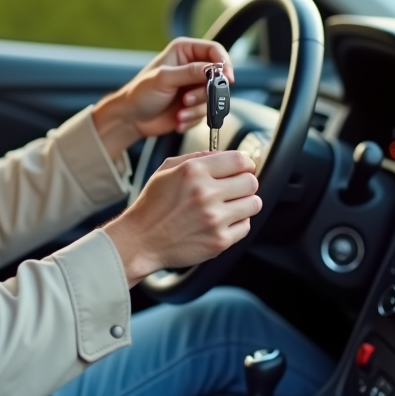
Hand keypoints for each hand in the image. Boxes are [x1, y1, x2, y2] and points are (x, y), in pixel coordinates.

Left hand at [91, 38, 232, 159]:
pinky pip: (206, 113)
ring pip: (214, 97)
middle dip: (205, 93)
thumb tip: (214, 69)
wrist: (131, 118)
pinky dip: (193, 118)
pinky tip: (178, 120)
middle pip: (218, 77)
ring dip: (197, 108)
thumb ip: (190, 72)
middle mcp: (192, 68)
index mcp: (184, 51)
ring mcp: (194, 88)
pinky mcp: (195, 106)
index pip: (214, 50)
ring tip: (180, 112)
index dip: (224, 63)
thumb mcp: (164, 78)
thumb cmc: (140, 93)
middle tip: (187, 100)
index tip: (227, 78)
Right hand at [102, 150, 260, 286]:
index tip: (244, 168)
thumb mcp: (166, 170)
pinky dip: (237, 224)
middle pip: (251, 182)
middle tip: (235, 189)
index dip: (246, 163)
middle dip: (245, 183)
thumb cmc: (152, 205)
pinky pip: (246, 226)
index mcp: (194, 171)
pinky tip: (221, 222)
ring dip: (245, 203)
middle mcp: (206, 193)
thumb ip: (197, 157)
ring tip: (229, 206)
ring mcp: (214, 219)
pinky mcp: (219, 241)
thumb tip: (225, 154)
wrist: (140, 241)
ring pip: (254, 204)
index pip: (240, 160)